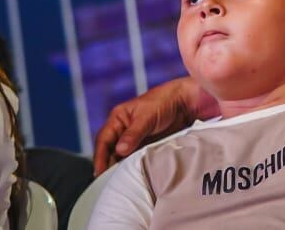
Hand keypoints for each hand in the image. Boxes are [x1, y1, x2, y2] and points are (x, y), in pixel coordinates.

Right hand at [93, 76, 212, 173]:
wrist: (185, 102)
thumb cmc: (163, 102)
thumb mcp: (146, 117)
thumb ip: (133, 133)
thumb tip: (119, 150)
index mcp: (118, 119)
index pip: (103, 140)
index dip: (100, 157)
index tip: (99, 173)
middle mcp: (122, 130)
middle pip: (109, 151)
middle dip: (108, 166)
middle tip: (108, 183)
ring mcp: (134, 138)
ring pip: (121, 156)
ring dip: (120, 168)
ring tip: (120, 182)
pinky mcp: (145, 145)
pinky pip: (134, 158)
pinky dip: (132, 166)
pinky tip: (133, 176)